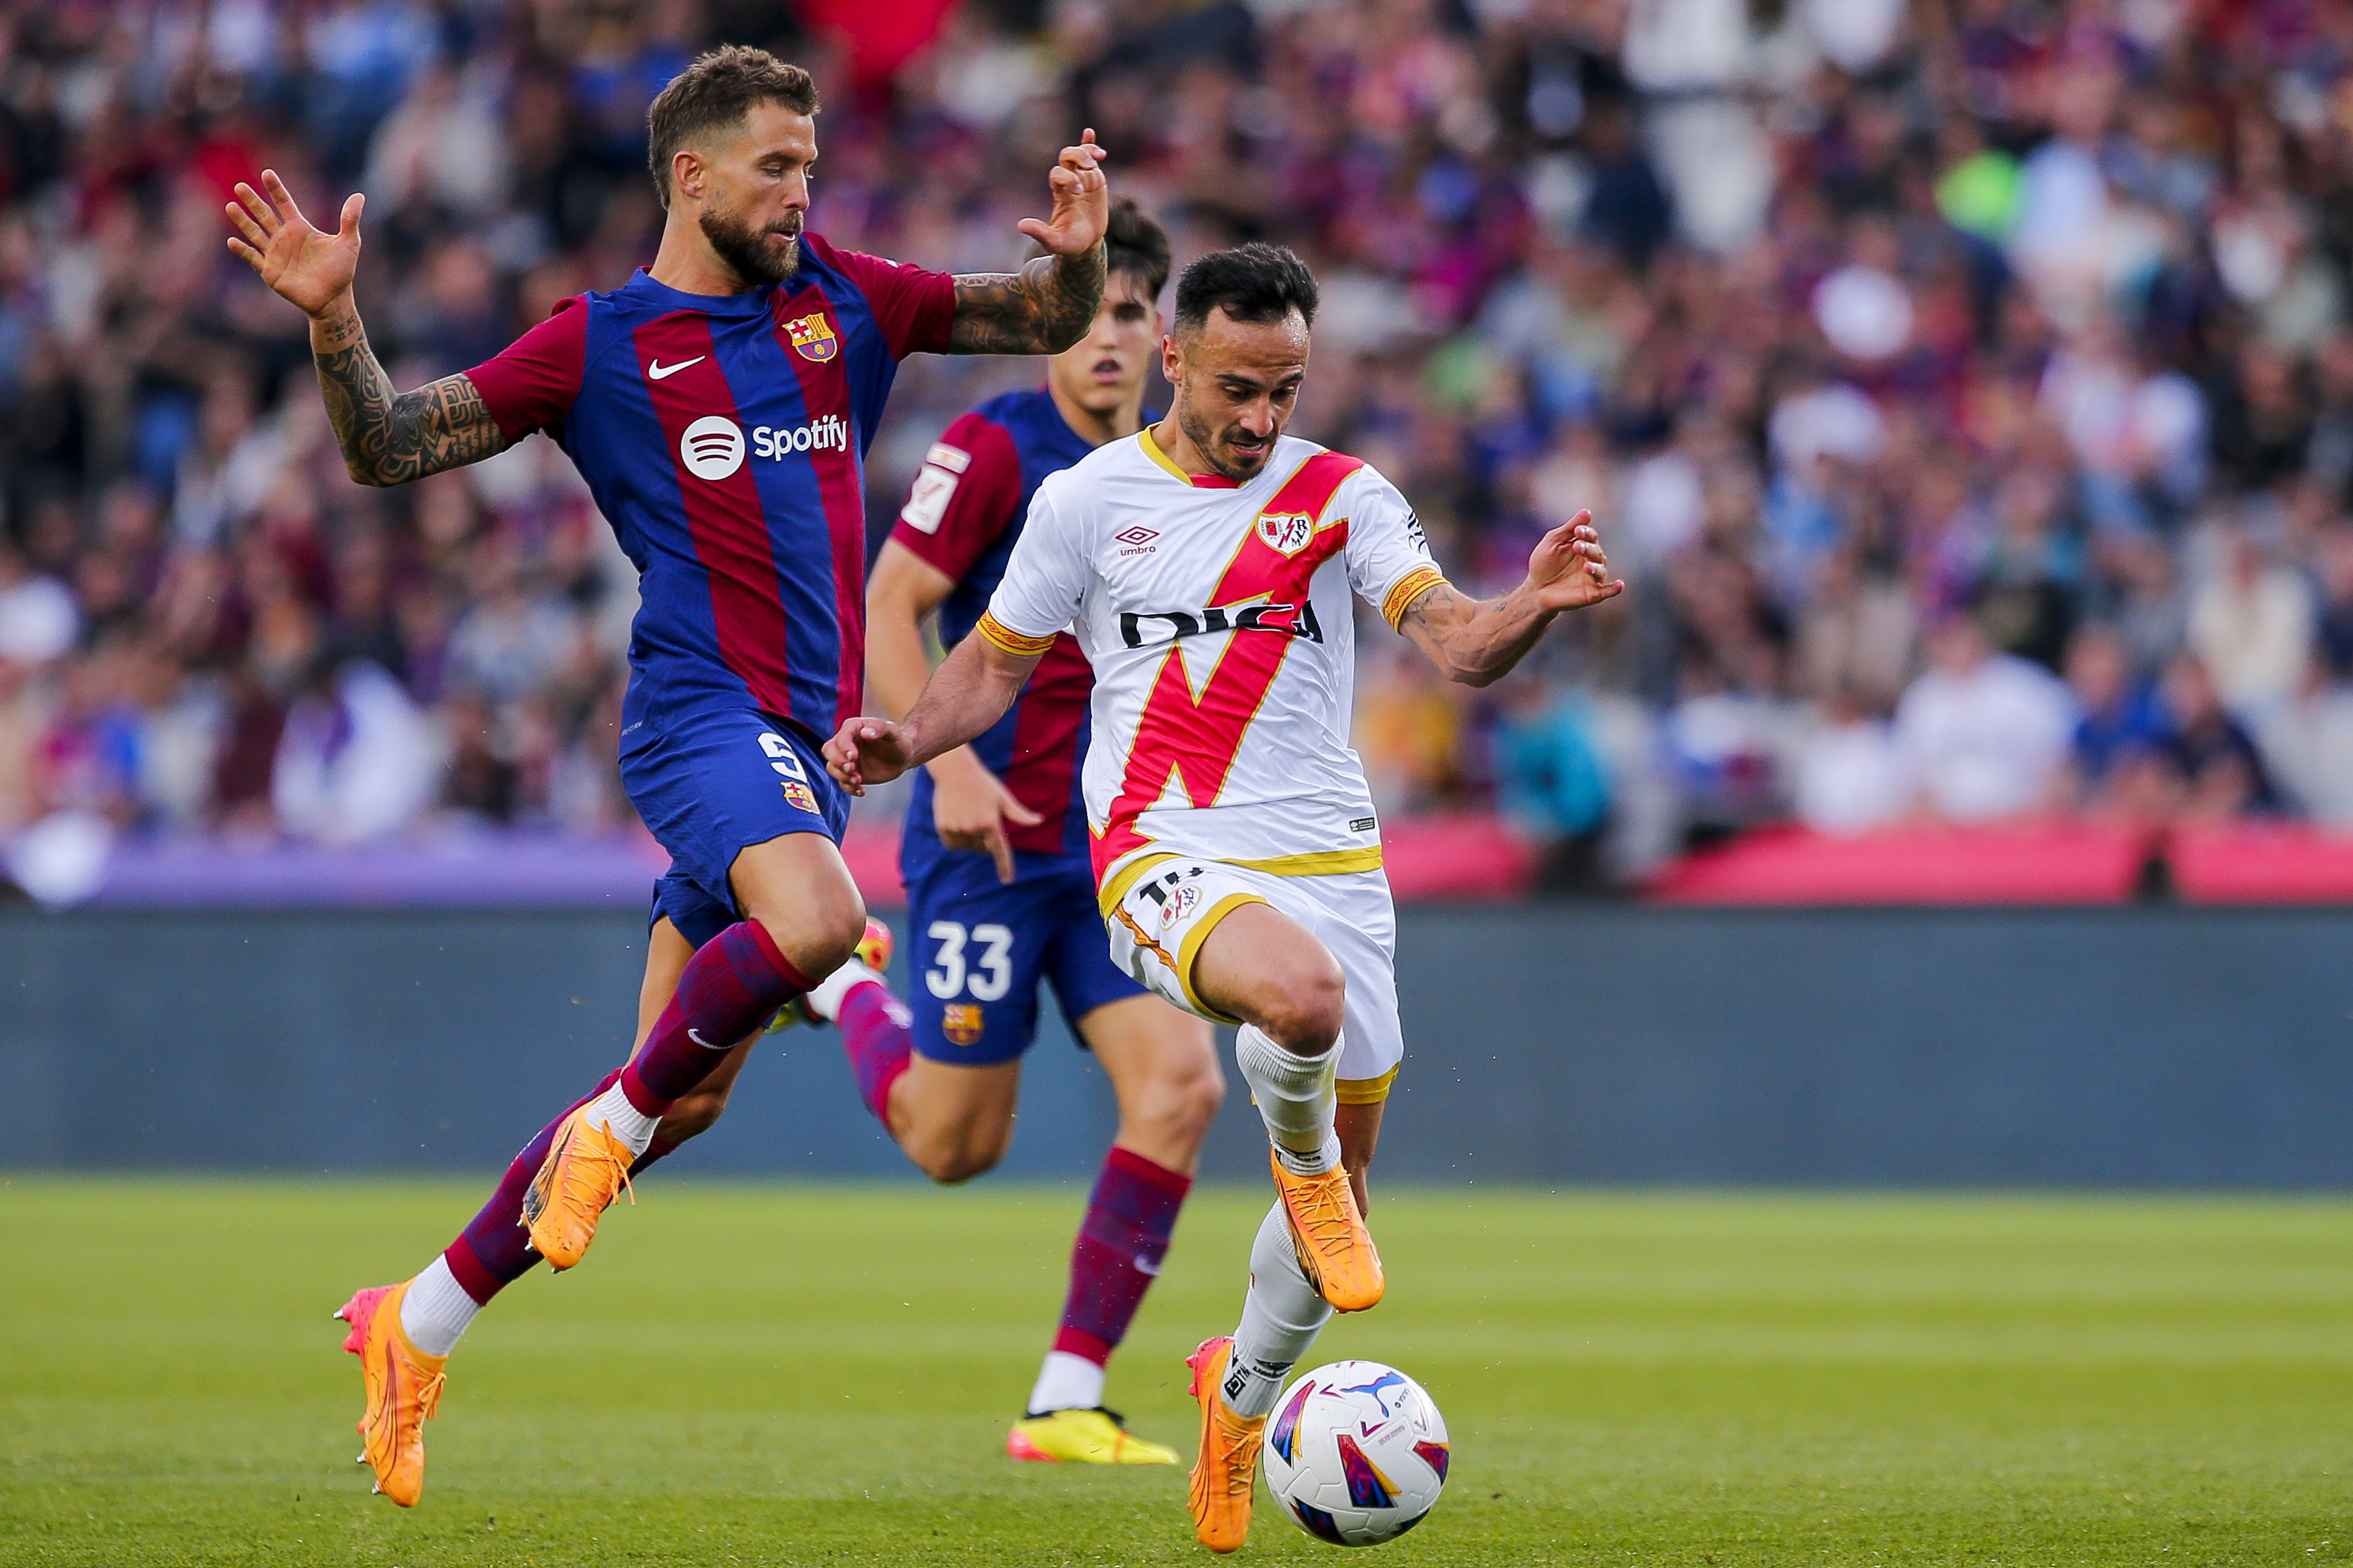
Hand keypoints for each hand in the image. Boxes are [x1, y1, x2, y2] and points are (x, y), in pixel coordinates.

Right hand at [224, 171, 363, 319]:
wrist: (333, 299)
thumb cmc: (341, 270)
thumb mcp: (349, 243)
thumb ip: (350, 220)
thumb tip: (359, 196)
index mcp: (300, 228)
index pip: (284, 203)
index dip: (276, 189)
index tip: (267, 173)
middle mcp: (284, 238)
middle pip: (264, 214)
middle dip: (252, 201)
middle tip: (240, 186)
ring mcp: (275, 254)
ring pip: (255, 233)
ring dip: (242, 220)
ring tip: (230, 206)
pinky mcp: (270, 271)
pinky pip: (253, 258)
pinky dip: (243, 251)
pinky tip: (232, 241)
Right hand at [825, 716, 914, 794]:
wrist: (902, 757)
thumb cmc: (898, 741)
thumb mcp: (893, 732)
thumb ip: (880, 728)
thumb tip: (865, 732)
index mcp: (854, 728)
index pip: (841, 736)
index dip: (844, 747)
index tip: (853, 757)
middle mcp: (846, 743)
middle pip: (828, 751)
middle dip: (837, 762)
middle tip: (852, 769)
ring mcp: (846, 759)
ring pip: (832, 768)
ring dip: (842, 776)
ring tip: (858, 780)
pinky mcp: (851, 774)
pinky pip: (842, 783)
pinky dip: (849, 789)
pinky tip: (862, 791)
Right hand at [929, 749, 1043, 883]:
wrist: (956, 772)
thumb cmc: (983, 784)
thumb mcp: (1004, 798)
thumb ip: (1020, 814)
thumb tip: (1039, 821)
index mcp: (991, 823)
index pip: (1000, 851)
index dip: (1005, 867)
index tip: (1007, 880)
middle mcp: (974, 828)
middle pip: (982, 849)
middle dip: (984, 840)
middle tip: (980, 818)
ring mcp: (957, 829)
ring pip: (967, 848)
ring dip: (970, 840)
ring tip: (967, 817)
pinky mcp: (943, 827)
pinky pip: (952, 845)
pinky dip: (956, 839)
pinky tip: (956, 821)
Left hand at [1016, 129, 1108, 256]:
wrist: (1085, 244)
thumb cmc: (1068, 243)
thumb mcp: (1054, 241)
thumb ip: (1040, 233)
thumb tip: (1020, 225)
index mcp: (1059, 194)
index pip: (1058, 174)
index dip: (1067, 178)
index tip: (1078, 193)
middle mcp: (1068, 182)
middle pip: (1066, 157)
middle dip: (1077, 157)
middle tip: (1089, 167)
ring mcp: (1082, 179)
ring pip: (1079, 155)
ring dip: (1086, 151)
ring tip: (1099, 157)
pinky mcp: (1096, 181)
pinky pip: (1091, 158)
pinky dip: (1089, 144)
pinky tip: (1089, 132)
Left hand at [1524, 510, 1623, 612]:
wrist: (1534, 590)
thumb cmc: (1544, 564)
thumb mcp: (1553, 542)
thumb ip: (1569, 528)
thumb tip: (1587, 512)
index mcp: (1583, 546)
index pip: (1591, 537)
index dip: (1586, 533)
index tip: (1577, 531)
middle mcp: (1591, 561)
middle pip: (1597, 552)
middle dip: (1588, 549)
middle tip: (1577, 546)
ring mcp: (1592, 578)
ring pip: (1601, 570)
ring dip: (1596, 568)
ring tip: (1586, 566)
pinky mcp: (1592, 594)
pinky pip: (1607, 591)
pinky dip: (1614, 589)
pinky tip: (1619, 585)